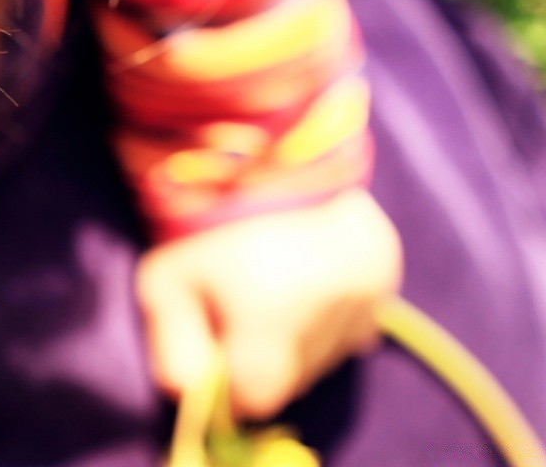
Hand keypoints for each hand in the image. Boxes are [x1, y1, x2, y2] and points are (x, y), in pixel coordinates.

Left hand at [136, 187, 402, 422]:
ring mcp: (365, 295)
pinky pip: (359, 320)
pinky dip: (333, 311)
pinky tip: (305, 277)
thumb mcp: (163, 283)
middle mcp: (327, 316)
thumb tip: (190, 395)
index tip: (216, 352)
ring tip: (272, 285)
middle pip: (296, 377)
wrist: (256, 146)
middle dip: (266, 357)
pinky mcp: (383, 271)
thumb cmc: (200, 221)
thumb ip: (172, 351)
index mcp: (270, 322)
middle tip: (240, 309)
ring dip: (302, 336)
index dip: (230, 383)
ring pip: (330, 351)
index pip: (256, 399)